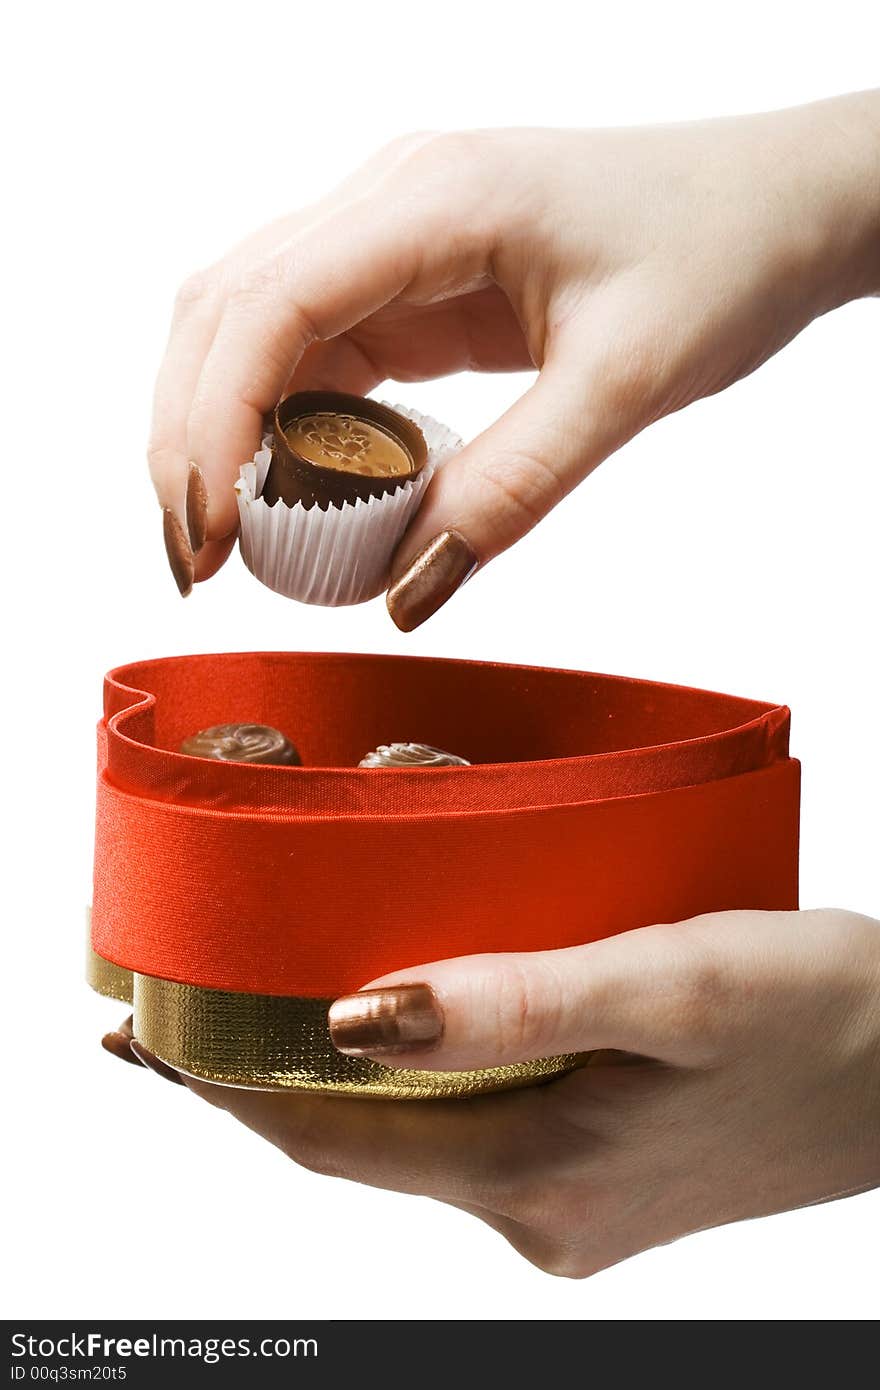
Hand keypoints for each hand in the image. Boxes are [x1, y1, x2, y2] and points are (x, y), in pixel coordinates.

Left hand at [120, 908, 879, 1275]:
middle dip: (264, 1073)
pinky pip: (476, 1124)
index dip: (223, 1087)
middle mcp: (537, 1213)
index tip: (145, 1036)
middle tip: (194, 991)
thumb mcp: (673, 986)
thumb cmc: (820, 1015)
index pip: (327, 1140)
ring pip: (414, 1133)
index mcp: (536, 1177)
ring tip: (284, 980)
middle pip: (356, 1144)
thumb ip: (516, 1005)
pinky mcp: (600, 1175)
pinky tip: (423, 1006)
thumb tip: (355, 1016)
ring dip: (346, 1066)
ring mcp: (569, 1203)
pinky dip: (426, 1069)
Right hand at [150, 93, 879, 619]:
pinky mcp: (409, 277)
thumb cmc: (719, 258)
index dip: (213, 425)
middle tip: (194, 560)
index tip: (208, 536)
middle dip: (188, 438)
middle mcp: (392, 200)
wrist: (774, 208)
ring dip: (217, 430)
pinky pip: (312, 347)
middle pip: (226, 310)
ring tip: (220, 541)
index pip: (271, 304)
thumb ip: (513, 490)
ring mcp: (392, 236)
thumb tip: (405, 594)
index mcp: (438, 199)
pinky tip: (286, 494)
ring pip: (250, 326)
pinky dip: (280, 423)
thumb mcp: (627, 385)